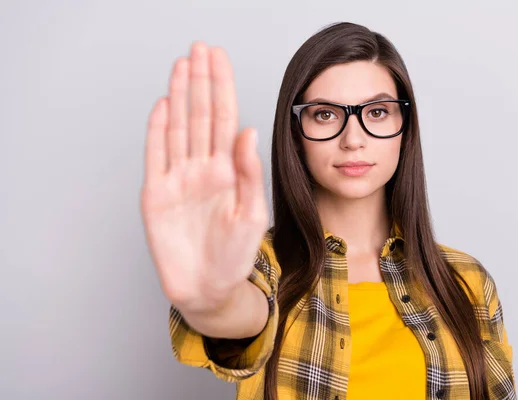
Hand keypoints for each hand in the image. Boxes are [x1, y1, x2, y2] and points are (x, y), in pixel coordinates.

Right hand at [140, 42, 268, 311]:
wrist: (209, 289)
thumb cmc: (235, 255)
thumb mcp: (252, 213)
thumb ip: (248, 172)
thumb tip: (248, 130)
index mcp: (228, 171)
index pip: (224, 119)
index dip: (222, 88)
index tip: (219, 59)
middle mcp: (202, 168)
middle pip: (200, 116)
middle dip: (200, 81)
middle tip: (199, 48)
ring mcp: (178, 179)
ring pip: (178, 128)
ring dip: (180, 96)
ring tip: (182, 66)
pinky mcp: (157, 195)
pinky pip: (156, 156)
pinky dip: (157, 131)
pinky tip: (163, 106)